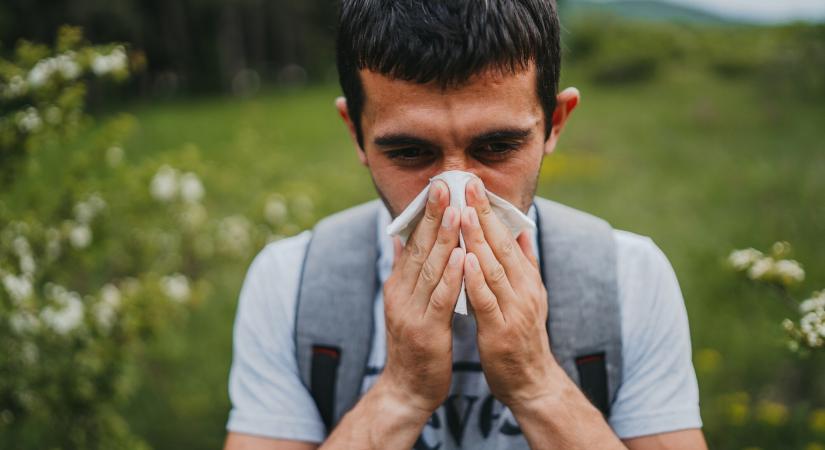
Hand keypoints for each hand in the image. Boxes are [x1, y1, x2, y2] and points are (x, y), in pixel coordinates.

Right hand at [379, 179, 464, 413]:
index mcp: (398, 285)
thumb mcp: (405, 303)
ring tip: (457, 210)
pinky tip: (464, 257)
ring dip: (444, 239)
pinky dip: (453, 277)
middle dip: (433, 216)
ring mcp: (410, 312)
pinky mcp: (425, 331)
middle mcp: (401, 293)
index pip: (412, 243)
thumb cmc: (414, 345)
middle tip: (444, 186)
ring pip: (430, 269)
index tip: (438, 187)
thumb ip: (404, 271)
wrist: (406, 389)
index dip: (425, 214)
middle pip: (419, 248)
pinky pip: (441, 299)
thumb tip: (399, 239)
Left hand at [460, 177, 559, 409]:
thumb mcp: (530, 296)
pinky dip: (476, 279)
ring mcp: (514, 309)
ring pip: (494, 268)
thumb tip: (524, 231)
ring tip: (464, 212)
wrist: (532, 383)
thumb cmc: (523, 337)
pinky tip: (464, 260)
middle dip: (484, 214)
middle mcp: (524, 289)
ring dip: (479, 240)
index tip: (475, 184)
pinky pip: (487, 300)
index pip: (508, 237)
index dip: (491, 210)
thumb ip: (525, 264)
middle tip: (468, 185)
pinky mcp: (501, 330)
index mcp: (527, 279)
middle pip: (503, 245)